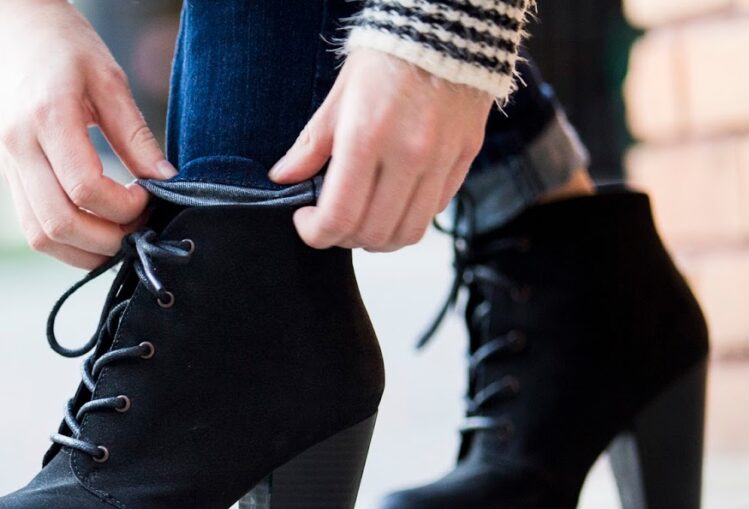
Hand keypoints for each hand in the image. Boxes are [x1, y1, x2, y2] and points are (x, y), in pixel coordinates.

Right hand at [0, 0, 176, 268]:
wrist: (8, 23)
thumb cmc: (62, 42)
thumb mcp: (108, 78)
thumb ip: (135, 134)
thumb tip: (165, 179)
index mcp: (47, 118)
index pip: (85, 188)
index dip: (123, 207)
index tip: (147, 197)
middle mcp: (19, 147)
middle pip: (58, 223)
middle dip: (106, 240)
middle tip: (137, 227)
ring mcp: (7, 163)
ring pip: (38, 235)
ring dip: (82, 251)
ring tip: (118, 236)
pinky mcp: (7, 171)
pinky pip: (30, 224)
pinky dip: (63, 239)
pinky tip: (93, 228)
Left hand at [269, 49, 491, 250]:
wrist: (444, 30)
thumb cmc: (385, 59)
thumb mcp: (338, 98)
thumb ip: (310, 145)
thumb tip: (283, 178)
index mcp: (366, 138)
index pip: (339, 216)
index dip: (315, 233)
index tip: (306, 222)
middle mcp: (408, 154)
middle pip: (373, 233)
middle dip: (344, 238)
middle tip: (332, 222)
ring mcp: (440, 159)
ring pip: (409, 232)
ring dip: (380, 239)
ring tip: (363, 221)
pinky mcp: (464, 158)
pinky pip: (436, 210)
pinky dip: (409, 217)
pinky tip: (393, 201)